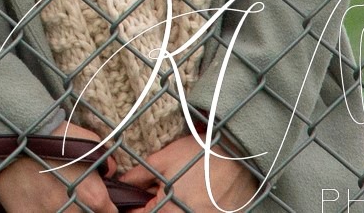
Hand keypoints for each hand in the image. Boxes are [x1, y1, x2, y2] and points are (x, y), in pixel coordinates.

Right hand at [0, 123, 115, 212]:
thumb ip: (105, 160)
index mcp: (94, 196)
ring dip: (63, 210)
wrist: (14, 130)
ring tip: (52, 196)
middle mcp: (74, 211)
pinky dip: (39, 210)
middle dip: (83, 208)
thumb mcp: (88, 140)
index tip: (93, 199)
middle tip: (71, 196)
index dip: (102, 206)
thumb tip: (110, 172)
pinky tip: (36, 200)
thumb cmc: (52, 133)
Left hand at [115, 134, 256, 212]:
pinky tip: (194, 194)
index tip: (134, 197)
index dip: (133, 206)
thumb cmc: (200, 156)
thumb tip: (123, 183)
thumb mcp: (161, 160)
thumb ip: (138, 176)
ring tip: (180, 189)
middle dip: (153, 204)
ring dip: (172, 206)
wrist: (239, 157)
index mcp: (167, 212)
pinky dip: (189, 206)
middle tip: (159, 189)